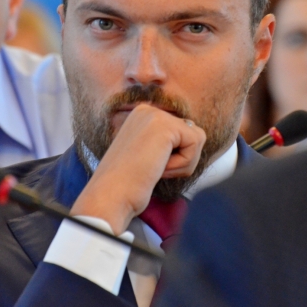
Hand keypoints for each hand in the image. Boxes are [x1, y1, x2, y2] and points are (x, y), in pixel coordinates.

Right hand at [70, 104, 205, 233]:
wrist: (109, 197)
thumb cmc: (127, 185)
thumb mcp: (147, 155)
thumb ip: (167, 142)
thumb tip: (196, 134)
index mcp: (141, 116)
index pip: (181, 132)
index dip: (174, 157)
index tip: (148, 166)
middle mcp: (147, 110)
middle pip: (192, 133)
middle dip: (181, 159)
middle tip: (153, 169)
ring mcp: (155, 115)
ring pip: (197, 138)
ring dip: (183, 163)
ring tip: (155, 168)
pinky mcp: (164, 126)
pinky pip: (195, 144)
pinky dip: (183, 164)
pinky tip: (159, 168)